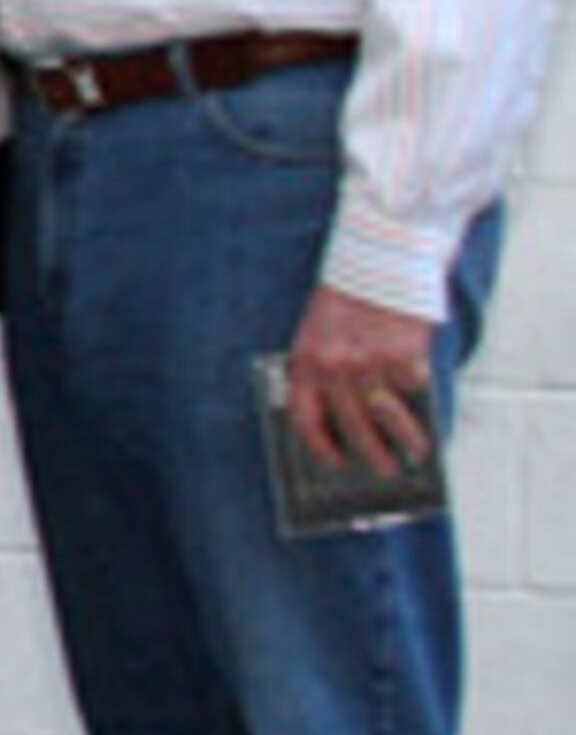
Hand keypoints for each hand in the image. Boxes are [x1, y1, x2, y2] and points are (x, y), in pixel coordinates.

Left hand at [279, 285, 436, 476]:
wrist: (378, 263)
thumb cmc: (346, 300)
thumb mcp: (318, 334)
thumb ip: (323, 370)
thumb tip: (343, 418)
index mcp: (306, 362)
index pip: (304, 417)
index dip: (318, 446)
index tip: (332, 463)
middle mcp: (335, 368)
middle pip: (351, 426)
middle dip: (369, 455)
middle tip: (383, 471)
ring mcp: (370, 365)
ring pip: (387, 419)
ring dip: (404, 443)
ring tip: (414, 456)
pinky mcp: (404, 358)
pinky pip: (414, 394)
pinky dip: (423, 409)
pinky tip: (429, 420)